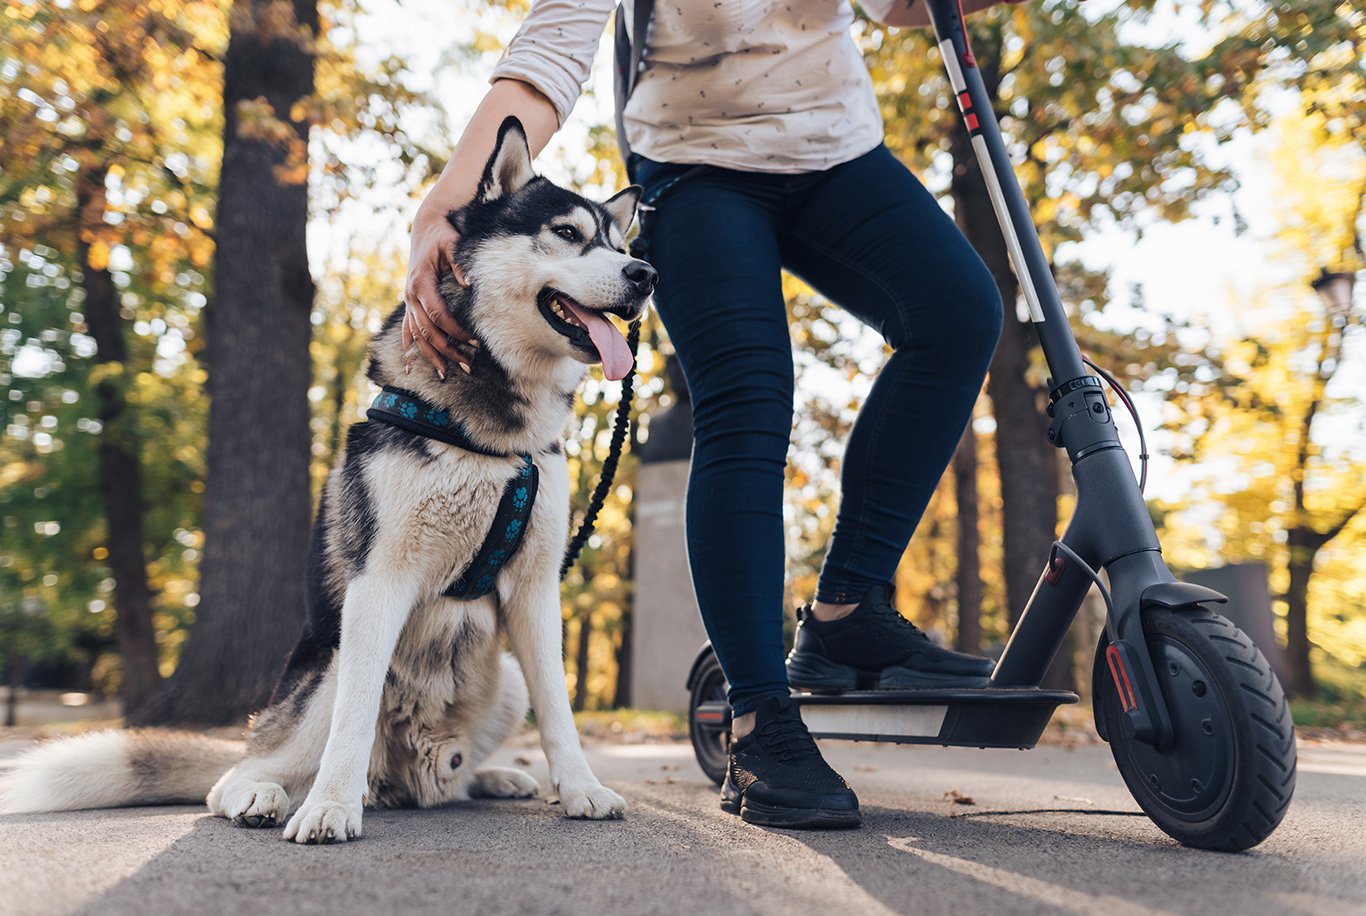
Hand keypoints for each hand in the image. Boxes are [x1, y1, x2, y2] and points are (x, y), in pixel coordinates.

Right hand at [403, 202, 477, 378]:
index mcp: (421, 284)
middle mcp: (410, 296)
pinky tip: (411, 367)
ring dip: (431, 356)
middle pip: (428, 332)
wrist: (426, 227)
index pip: (438, 316)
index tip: (474, 342)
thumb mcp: (452, 244)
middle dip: (447, 350)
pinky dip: (410, 348)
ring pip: (417, 336)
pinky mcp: (409, 303)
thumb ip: (459, 264)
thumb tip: (469, 283)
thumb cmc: (442, 235)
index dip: (455, 331)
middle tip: (468, 365)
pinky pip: (408, 330)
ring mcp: (408, 301)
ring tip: (447, 374)